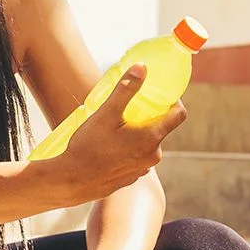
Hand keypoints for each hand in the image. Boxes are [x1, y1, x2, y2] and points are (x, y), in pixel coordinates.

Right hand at [49, 63, 187, 204]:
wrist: (71, 181)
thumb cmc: (88, 147)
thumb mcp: (106, 113)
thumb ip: (126, 89)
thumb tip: (142, 67)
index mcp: (151, 139)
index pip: (178, 115)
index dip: (174, 101)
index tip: (161, 94)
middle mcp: (152, 157)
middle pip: (160, 129)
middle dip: (148, 117)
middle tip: (129, 109)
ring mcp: (142, 170)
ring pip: (146, 145)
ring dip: (137, 135)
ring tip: (115, 129)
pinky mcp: (130, 179)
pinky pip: (135, 159)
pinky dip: (128, 151)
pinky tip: (109, 148)